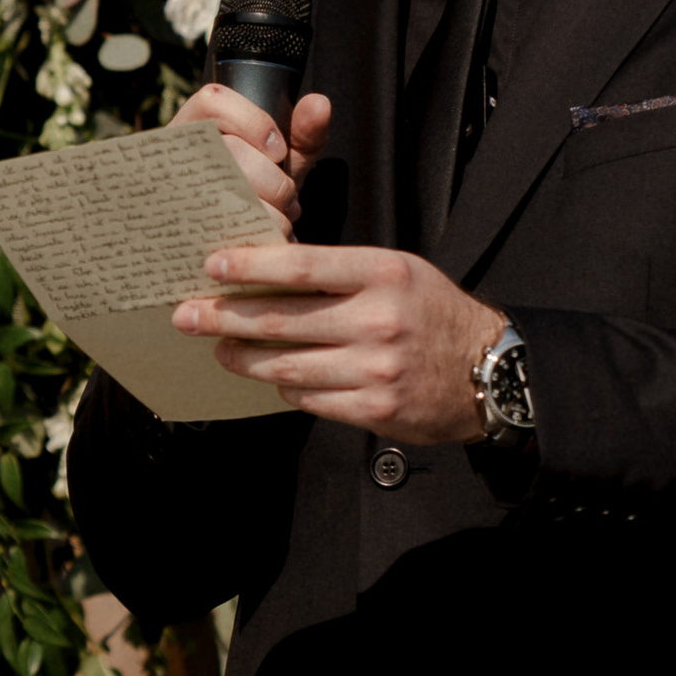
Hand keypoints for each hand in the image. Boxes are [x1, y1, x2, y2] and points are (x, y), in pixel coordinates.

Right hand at [170, 83, 331, 236]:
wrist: (226, 248)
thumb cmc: (255, 194)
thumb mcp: (279, 165)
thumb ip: (302, 135)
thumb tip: (319, 102)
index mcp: (196, 125)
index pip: (213, 100)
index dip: (253, 122)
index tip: (279, 151)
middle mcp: (173, 151)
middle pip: (228, 151)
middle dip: (271, 179)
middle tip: (286, 198)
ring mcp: (167, 187)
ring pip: (221, 190)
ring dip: (264, 210)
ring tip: (278, 221)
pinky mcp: (170, 224)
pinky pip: (213, 227)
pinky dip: (249, 235)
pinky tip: (262, 239)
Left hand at [175, 237, 504, 442]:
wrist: (489, 370)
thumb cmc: (430, 312)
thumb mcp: (396, 271)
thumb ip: (338, 272)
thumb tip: (264, 274)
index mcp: (383, 273)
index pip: (301, 265)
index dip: (250, 265)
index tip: (212, 265)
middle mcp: (378, 319)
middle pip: (281, 320)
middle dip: (224, 317)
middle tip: (186, 315)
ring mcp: (375, 369)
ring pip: (287, 366)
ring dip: (245, 358)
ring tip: (221, 349)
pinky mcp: (374, 410)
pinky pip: (309, 400)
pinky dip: (287, 389)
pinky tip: (275, 379)